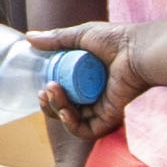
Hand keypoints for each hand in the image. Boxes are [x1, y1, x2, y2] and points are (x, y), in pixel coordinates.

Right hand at [31, 19, 137, 140]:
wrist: (137, 49)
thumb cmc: (116, 39)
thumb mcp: (80, 36)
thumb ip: (56, 38)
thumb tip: (28, 38)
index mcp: (86, 80)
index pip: (62, 95)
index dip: (48, 95)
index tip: (41, 86)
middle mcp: (93, 96)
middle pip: (63, 110)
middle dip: (48, 105)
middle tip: (44, 91)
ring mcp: (101, 108)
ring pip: (72, 120)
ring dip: (56, 110)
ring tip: (53, 92)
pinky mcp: (110, 118)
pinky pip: (87, 130)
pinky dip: (72, 125)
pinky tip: (65, 111)